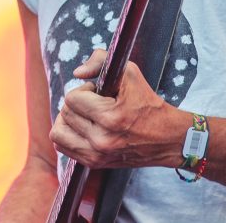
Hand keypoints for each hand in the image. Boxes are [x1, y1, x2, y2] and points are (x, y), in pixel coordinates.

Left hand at [49, 49, 184, 169]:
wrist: (167, 139)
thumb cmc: (148, 103)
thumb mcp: (130, 73)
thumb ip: (101, 61)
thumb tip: (76, 72)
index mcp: (110, 118)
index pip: (72, 99)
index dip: (84, 89)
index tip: (99, 92)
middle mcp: (101, 140)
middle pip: (65, 113)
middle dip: (78, 102)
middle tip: (96, 102)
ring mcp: (97, 155)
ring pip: (58, 132)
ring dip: (68, 119)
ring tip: (85, 115)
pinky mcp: (95, 164)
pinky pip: (62, 147)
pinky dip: (67, 134)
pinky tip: (82, 127)